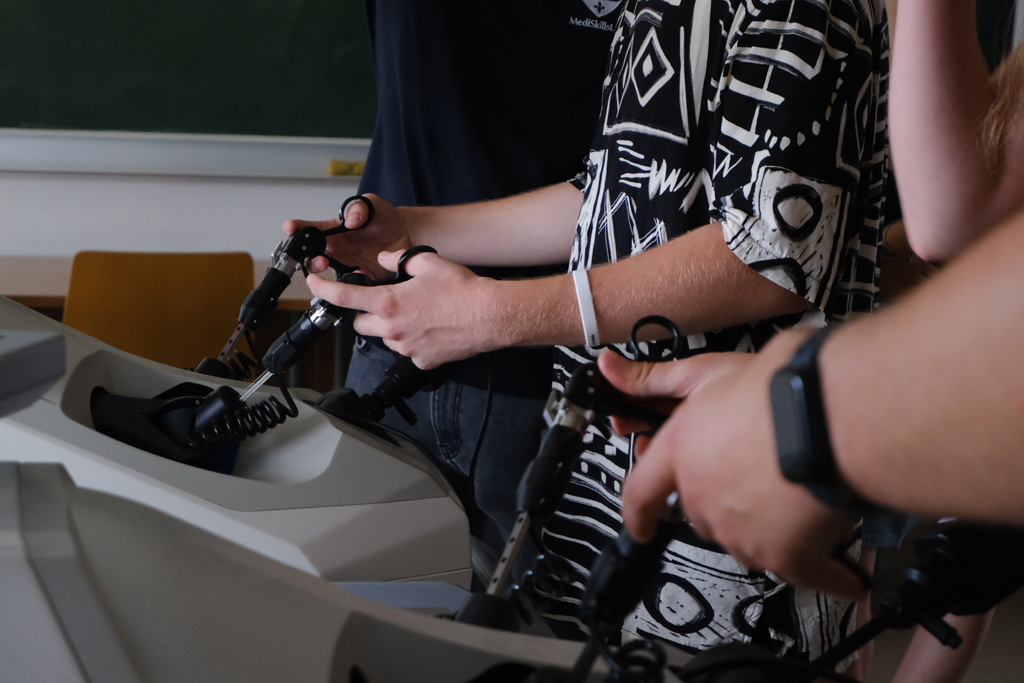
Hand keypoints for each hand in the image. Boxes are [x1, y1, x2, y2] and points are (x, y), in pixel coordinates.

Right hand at [282, 193, 412, 279]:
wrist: (407, 234)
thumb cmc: (386, 218)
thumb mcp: (373, 204)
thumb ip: (360, 207)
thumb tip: (349, 220)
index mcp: (333, 231)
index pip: (310, 229)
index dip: (297, 228)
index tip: (290, 228)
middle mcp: (336, 250)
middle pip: (312, 258)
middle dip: (309, 259)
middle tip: (320, 257)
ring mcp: (347, 265)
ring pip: (326, 277)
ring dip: (325, 275)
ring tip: (332, 266)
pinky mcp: (360, 278)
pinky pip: (349, 287)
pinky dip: (350, 285)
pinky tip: (359, 275)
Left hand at [306, 248, 498, 368]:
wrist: (490, 316)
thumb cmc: (463, 290)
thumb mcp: (427, 262)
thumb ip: (397, 259)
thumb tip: (383, 259)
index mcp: (389, 303)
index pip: (344, 297)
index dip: (323, 290)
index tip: (313, 285)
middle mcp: (393, 329)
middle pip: (361, 325)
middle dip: (365, 314)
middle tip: (383, 302)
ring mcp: (407, 349)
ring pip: (386, 338)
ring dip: (392, 327)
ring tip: (418, 314)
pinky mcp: (422, 361)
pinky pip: (408, 351)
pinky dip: (413, 340)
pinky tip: (431, 329)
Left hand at [601, 331, 867, 599]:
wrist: (835, 411)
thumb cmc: (783, 383)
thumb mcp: (710, 370)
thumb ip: (658, 379)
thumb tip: (609, 369)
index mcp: (681, 451)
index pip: (641, 491)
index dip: (637, 513)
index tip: (639, 527)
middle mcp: (703, 496)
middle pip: (703, 513)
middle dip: (726, 498)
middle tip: (761, 473)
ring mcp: (743, 531)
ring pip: (750, 540)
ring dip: (773, 526)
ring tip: (805, 491)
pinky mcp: (788, 555)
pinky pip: (807, 573)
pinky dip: (829, 572)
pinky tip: (848, 573)